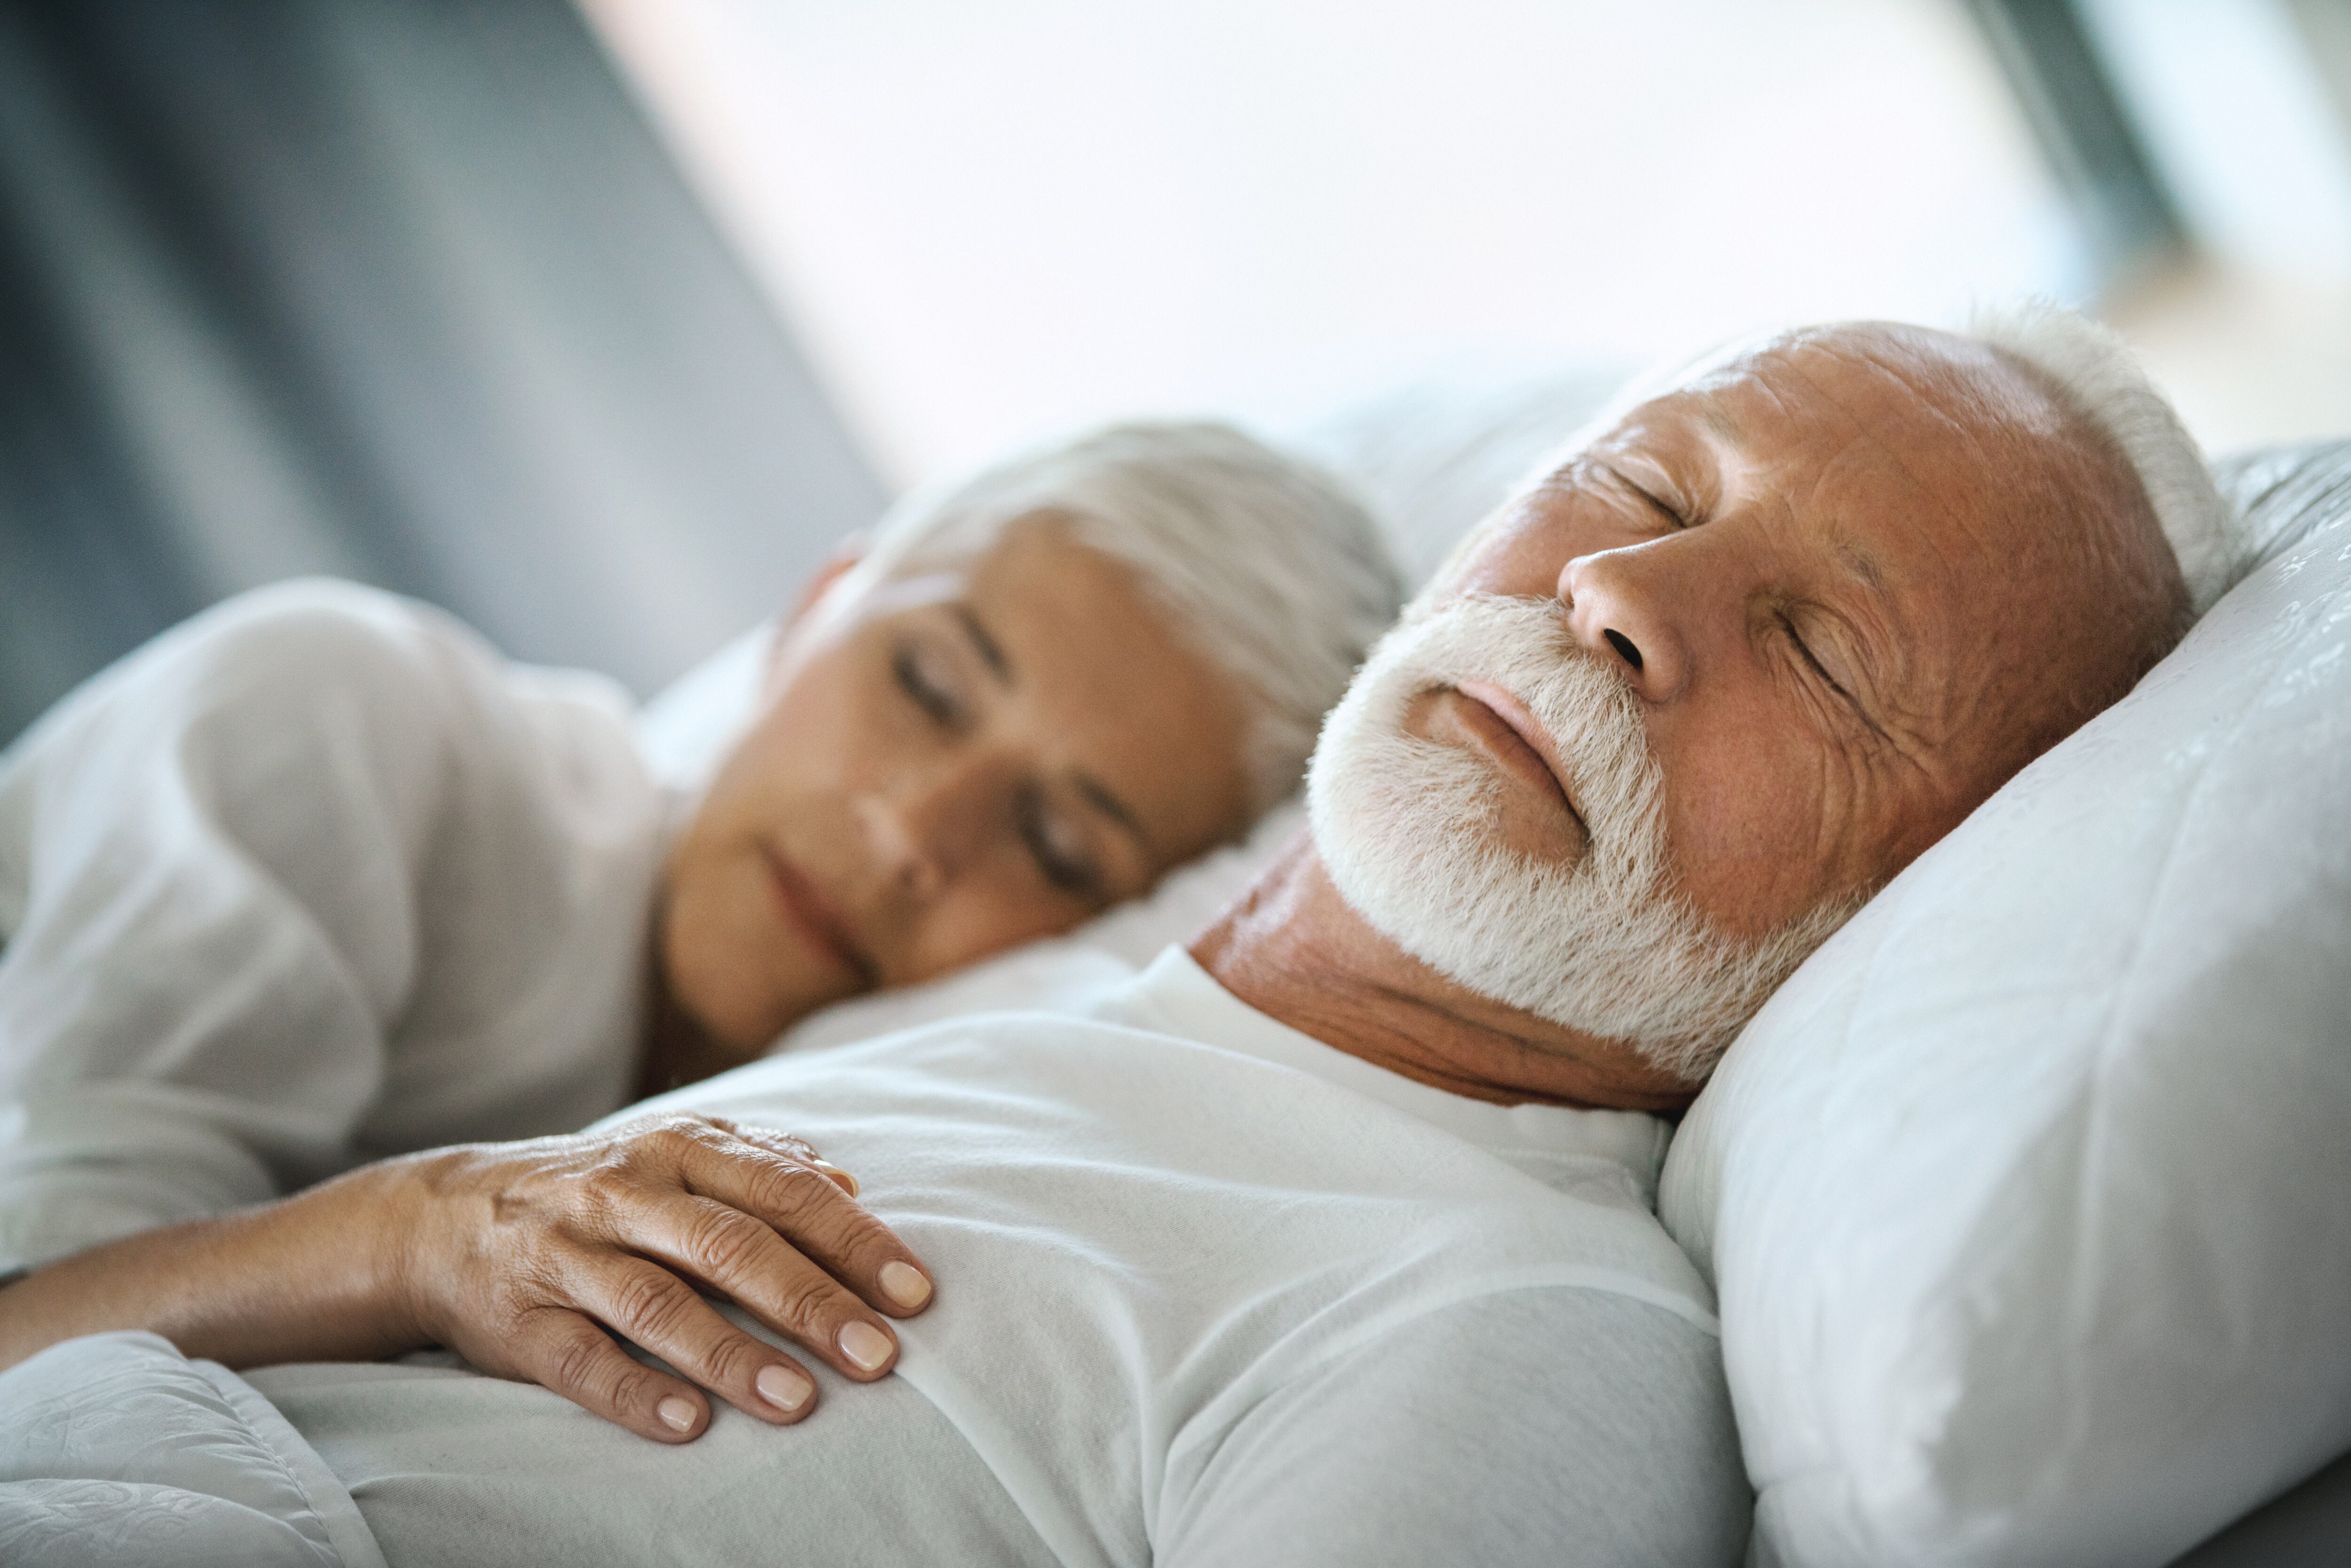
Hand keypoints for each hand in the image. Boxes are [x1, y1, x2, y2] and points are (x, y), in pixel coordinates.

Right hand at [382, 1112, 934, 1442]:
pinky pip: (581, 1359)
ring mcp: (568, 1256)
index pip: (784, 1190)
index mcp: (680, 1149)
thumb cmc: (600, 1189)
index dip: (853, 1240)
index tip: (914, 1292)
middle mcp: (626, 1194)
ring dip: (733, 1355)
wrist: (443, 1215)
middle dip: (811, 1301)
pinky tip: (690, 1425)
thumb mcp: (680, 1154)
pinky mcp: (518, 1320)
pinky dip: (636, 1391)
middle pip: (730, 1245)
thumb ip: (766, 1164)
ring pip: (658, 1304)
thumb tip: (851, 1185)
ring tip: (800, 1402)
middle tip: (879, 1355)